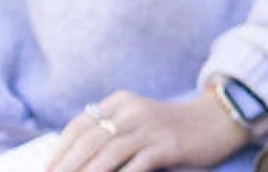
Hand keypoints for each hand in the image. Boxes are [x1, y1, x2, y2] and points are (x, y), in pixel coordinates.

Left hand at [47, 91, 248, 171]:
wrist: (220, 119)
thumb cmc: (174, 128)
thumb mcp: (140, 120)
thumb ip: (112, 132)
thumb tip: (76, 161)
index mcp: (121, 102)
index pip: (79, 126)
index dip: (59, 151)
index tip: (46, 171)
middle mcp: (133, 110)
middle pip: (89, 140)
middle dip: (66, 166)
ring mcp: (151, 127)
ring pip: (108, 153)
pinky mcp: (168, 144)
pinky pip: (136, 164)